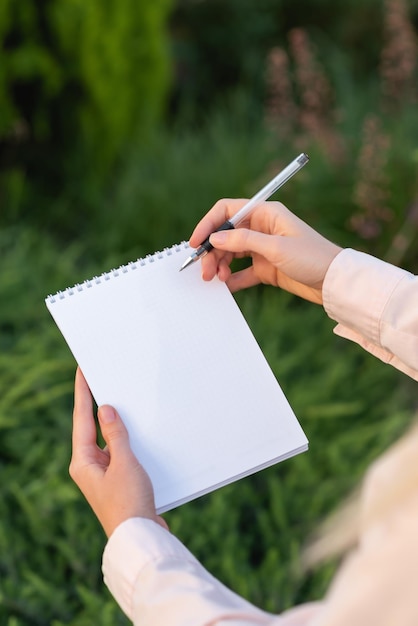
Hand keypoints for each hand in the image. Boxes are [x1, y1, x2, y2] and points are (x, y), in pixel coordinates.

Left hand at [70, 368, 167, 536]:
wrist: (141, 537)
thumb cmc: (129, 503)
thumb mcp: (124, 463)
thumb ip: (116, 434)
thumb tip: (106, 409)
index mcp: (83, 462)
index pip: (81, 418)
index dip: (82, 393)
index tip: (82, 372)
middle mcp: (89, 467)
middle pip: (91, 427)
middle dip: (96, 404)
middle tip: (99, 378)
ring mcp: (103, 474)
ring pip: (108, 439)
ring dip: (115, 422)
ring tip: (121, 398)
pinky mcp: (118, 480)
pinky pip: (120, 451)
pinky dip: (127, 439)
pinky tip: (138, 430)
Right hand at [189, 200, 341, 303]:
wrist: (334, 282)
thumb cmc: (312, 257)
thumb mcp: (276, 248)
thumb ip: (243, 241)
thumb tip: (215, 238)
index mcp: (265, 213)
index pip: (227, 211)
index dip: (208, 224)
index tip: (196, 243)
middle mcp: (261, 228)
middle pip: (225, 235)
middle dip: (212, 251)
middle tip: (205, 271)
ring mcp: (263, 248)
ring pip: (231, 253)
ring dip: (220, 265)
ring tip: (216, 279)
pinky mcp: (266, 267)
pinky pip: (241, 271)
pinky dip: (232, 278)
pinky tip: (225, 286)